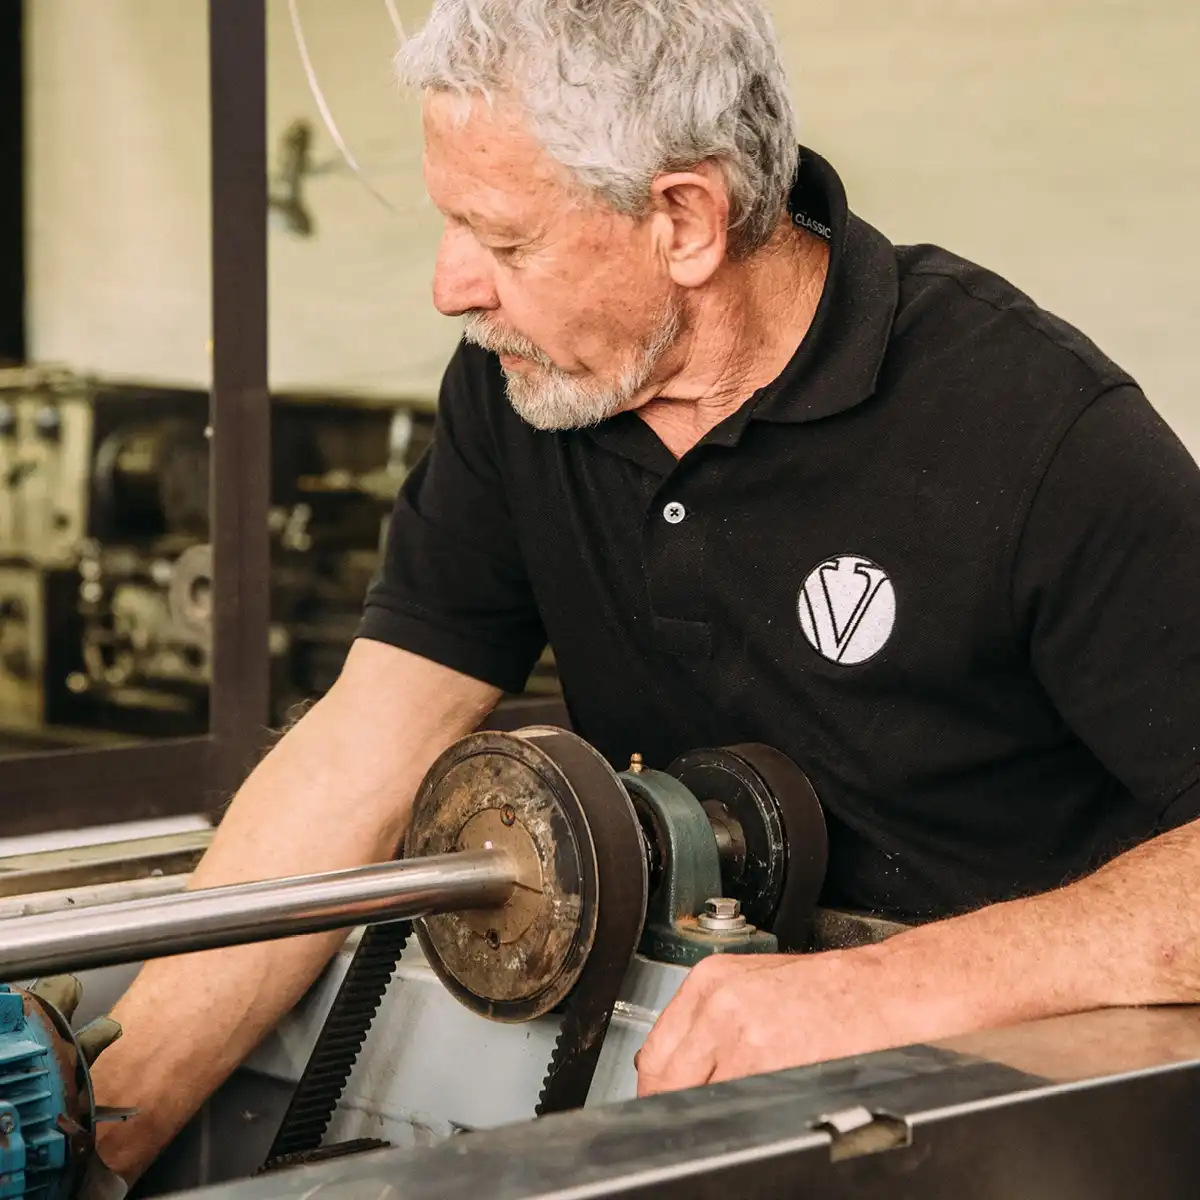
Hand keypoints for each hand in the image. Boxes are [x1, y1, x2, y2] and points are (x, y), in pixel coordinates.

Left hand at [635, 947, 965, 1096]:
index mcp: (710, 981)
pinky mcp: (770, 1066)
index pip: (655, 1053)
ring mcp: (742, 1037)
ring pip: (696, 1098)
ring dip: (708, 1112)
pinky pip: (735, 1109)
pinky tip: (755, 1112)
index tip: (661, 1103)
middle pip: (666, 1079)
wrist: (881, 991)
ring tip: (729, 1111)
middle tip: (689, 1118)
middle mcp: (719, 1005)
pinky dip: (739, 1118)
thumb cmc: (828, 990)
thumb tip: (678, 1066)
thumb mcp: (753, 983)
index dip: (655, 1089)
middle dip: (675, 1105)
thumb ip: (710, 1018)